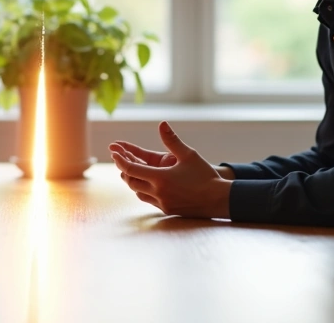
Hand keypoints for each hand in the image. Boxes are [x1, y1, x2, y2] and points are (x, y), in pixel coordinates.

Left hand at [110, 122, 231, 218]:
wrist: (219, 200)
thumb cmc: (205, 175)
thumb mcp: (189, 155)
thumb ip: (172, 140)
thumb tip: (162, 124)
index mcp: (160, 178)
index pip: (131, 170)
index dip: (121, 161)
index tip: (114, 153)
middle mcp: (158, 193)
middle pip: (131, 182)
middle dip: (124, 171)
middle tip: (120, 161)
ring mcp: (162, 203)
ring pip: (138, 193)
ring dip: (133, 182)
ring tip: (130, 172)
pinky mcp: (167, 210)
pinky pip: (148, 200)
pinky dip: (143, 191)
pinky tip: (145, 185)